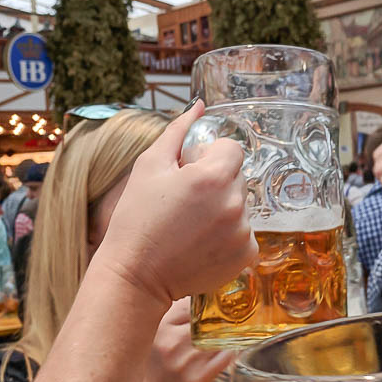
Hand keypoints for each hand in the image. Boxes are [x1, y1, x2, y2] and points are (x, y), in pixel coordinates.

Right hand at [95, 102, 256, 309]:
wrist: (136, 274)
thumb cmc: (137, 217)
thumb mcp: (149, 166)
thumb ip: (178, 131)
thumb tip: (199, 106)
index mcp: (213, 176)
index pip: (232, 149)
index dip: (209, 157)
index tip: (189, 173)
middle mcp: (234, 203)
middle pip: (237, 177)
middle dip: (216, 183)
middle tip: (185, 202)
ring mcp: (243, 231)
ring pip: (240, 205)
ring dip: (222, 209)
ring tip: (191, 225)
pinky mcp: (246, 255)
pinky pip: (245, 233)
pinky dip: (228, 236)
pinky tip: (201, 243)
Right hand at [138, 299, 232, 381]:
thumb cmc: (162, 358)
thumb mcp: (160, 333)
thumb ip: (176, 313)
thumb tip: (204, 288)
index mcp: (159, 328)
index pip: (188, 305)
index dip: (203, 303)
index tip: (211, 303)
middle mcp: (170, 344)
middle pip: (205, 320)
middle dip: (217, 318)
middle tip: (228, 313)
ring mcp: (184, 362)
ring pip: (217, 337)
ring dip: (227, 333)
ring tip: (230, 329)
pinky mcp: (199, 378)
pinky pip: (225, 356)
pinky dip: (231, 349)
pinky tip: (231, 347)